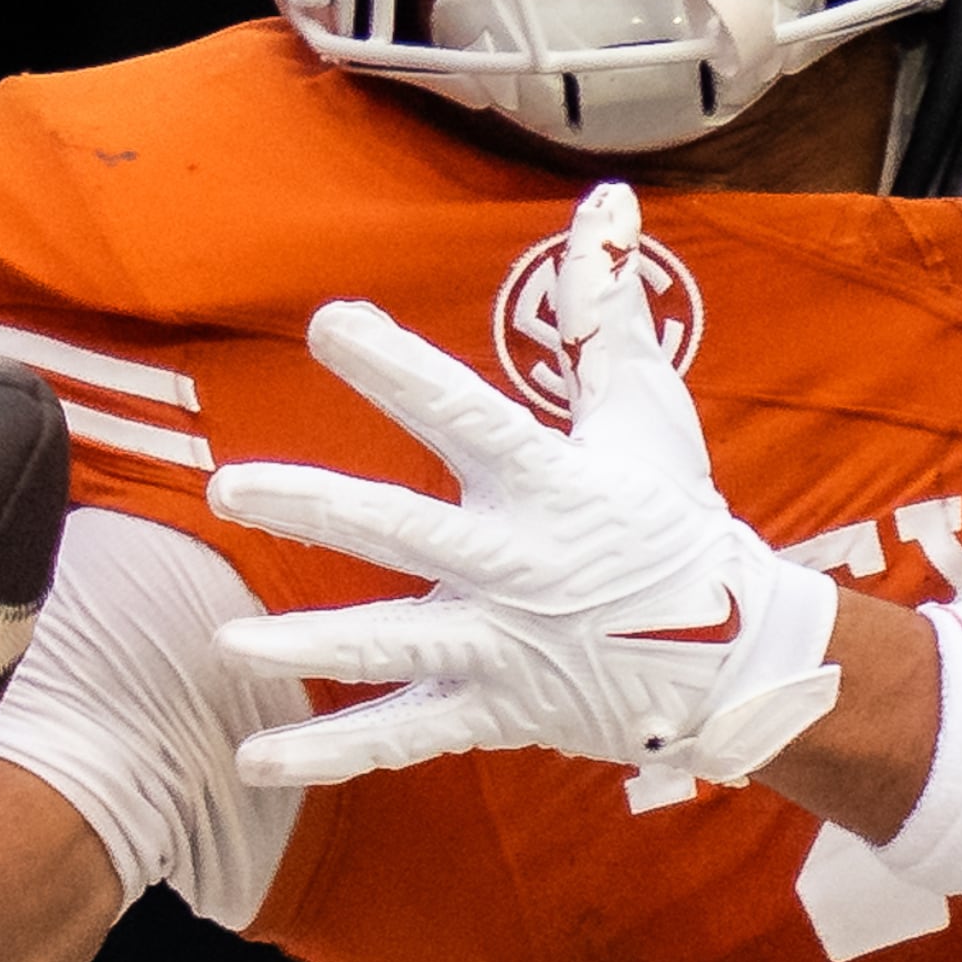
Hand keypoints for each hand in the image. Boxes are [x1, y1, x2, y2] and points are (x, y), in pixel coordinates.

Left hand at [208, 185, 841, 808]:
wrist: (733, 656)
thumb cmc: (674, 515)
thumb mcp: (646, 409)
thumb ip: (605, 308)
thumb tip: (605, 201)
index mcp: (550, 483)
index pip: (462, 413)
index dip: (397, 369)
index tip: (330, 323)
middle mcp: (518, 565)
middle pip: (404, 534)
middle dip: (318, 509)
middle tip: (229, 486)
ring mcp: (505, 647)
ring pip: (394, 646)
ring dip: (308, 646)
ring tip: (228, 642)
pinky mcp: (497, 709)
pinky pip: (404, 737)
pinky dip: (329, 753)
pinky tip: (252, 760)